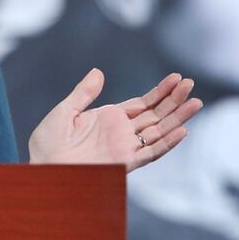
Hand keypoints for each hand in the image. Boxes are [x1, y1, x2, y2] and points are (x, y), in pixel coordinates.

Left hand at [28, 69, 201, 171]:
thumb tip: (99, 72)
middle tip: (191, 84)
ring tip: (196, 102)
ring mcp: (125, 147)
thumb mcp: (65, 111)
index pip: (142, 103)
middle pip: (155, 115)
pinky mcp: (124, 162)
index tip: (176, 78)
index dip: (160, 91)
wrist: (43, 167)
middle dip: (174, 100)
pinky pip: (150, 153)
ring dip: (178, 118)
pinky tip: (182, 131)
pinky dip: (167, 143)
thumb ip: (83, 93)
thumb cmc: (47, 142)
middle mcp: (121, 133)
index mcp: (108, 118)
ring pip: (159, 131)